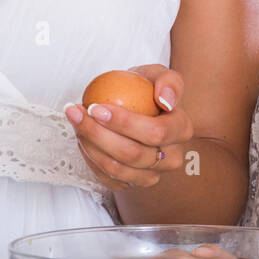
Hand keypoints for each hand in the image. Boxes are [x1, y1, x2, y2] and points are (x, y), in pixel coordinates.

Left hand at [64, 65, 193, 190]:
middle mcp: (171, 158)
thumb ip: (168, 81)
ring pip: (117, 169)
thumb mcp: (159, 74)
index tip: (95, 107)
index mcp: (182, 130)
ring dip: (90, 146)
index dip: (124, 123)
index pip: (155, 133)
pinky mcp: (133, 184)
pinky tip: (81, 138)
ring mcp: (152, 174)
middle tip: (77, 114)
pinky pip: (108, 178)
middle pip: (133, 154)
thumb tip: (165, 100)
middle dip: (98, 134)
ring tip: (75, 123)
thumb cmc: (148, 90)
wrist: (140, 110)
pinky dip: (90, 159)